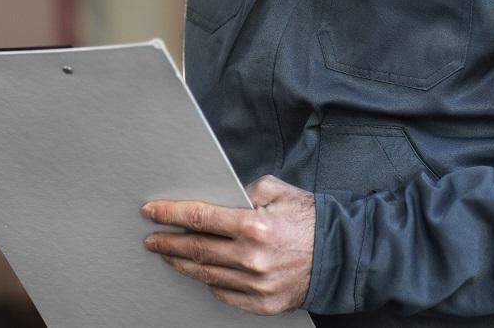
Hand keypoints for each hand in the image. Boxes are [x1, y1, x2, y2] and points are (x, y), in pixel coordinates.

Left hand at [141, 174, 314, 315]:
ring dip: (181, 264)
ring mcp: (256, 285)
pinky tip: (199, 273)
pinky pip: (224, 294)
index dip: (170, 214)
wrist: (342, 255)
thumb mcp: (278, 191)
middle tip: (151, 239)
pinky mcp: (263, 304)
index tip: (151, 212)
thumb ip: (244, 190)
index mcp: (253, 226)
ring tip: (168, 255)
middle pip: (196, 250)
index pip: (198, 218)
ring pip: (205, 275)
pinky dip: (208, 282)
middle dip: (168, 243)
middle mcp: (252, 258)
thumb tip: (216, 194)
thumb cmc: (309, 219)